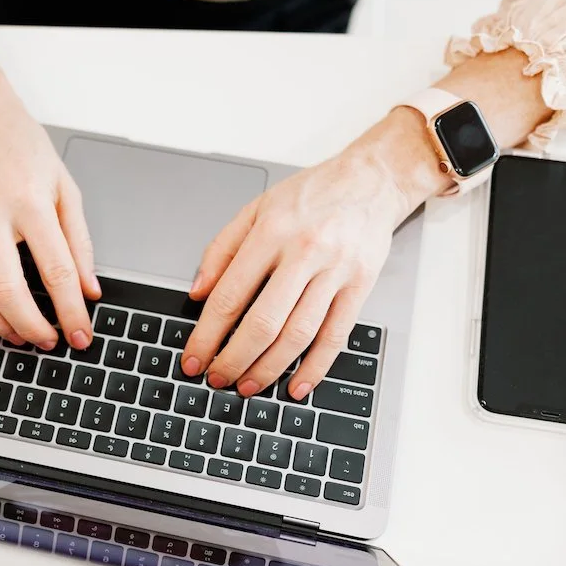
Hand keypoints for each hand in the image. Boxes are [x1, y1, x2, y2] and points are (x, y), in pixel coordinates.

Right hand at [0, 69, 100, 350]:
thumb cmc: (24, 150)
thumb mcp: (66, 188)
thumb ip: (80, 242)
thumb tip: (88, 290)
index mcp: (30, 200)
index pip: (55, 269)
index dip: (70, 310)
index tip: (80, 335)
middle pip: (6, 287)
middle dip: (30, 326)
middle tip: (48, 342)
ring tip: (20, 334)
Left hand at [181, 122, 430, 398]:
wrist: (371, 179)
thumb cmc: (311, 195)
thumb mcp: (256, 208)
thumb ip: (222, 249)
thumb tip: (197, 292)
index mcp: (271, 231)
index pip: (231, 295)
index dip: (208, 334)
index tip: (194, 358)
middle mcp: (304, 252)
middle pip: (264, 322)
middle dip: (234, 359)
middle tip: (217, 379)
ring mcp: (335, 271)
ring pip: (298, 334)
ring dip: (269, 368)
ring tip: (247, 386)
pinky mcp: (360, 286)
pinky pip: (335, 336)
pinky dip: (315, 367)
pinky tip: (297, 385)